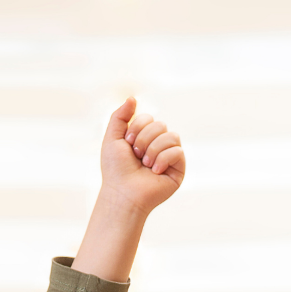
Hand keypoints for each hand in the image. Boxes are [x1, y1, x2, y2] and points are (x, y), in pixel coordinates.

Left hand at [98, 98, 184, 216]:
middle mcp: (158, 145)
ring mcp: (169, 157)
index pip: (149, 118)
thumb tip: (132, 98)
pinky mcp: (178, 169)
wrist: (123, 194)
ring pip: (171, 136)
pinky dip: (163, 159)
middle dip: (145, 139)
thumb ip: (119, 116)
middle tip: (136, 156)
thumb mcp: (112, 138)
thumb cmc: (116, 170)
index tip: (127, 145)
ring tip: (146, 165)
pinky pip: (177, 151)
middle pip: (161, 125)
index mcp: (144, 137)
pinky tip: (155, 172)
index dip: (137, 128)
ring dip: (154, 149)